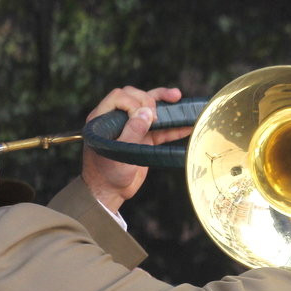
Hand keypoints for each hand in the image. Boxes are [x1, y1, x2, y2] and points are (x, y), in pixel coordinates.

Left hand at [81, 86, 189, 212]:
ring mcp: (131, 128)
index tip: (143, 118)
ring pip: (149, 109)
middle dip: (150, 100)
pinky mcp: (143, 139)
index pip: (120, 97)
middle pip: (136, 97)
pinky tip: (187, 124)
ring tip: (178, 97)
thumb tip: (146, 112)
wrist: (109, 193)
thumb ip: (132, 131)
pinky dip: (173, 127)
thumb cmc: (106, 174)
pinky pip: (160, 129)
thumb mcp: (118, 153)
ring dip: (165, 104)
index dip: (134, 103)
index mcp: (102, 118)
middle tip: (157, 117)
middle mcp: (117, 119)